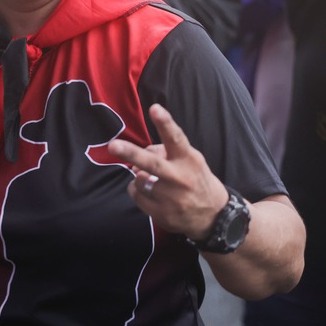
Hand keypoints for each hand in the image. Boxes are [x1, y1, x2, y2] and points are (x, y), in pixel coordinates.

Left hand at [107, 104, 229, 240]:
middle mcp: (180, 178)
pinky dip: (138, 190)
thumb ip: (168, 151)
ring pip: (139, 179)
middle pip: (152, 163)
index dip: (165, 123)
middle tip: (113, 145)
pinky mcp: (162, 214)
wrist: (213, 216)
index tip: (155, 108)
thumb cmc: (196, 179)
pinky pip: (136, 195)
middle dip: (131, 153)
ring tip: (151, 178)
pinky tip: (149, 192)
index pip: (175, 138)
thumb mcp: (191, 159)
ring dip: (139, 175)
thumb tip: (143, 151)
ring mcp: (171, 198)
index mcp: (189, 159)